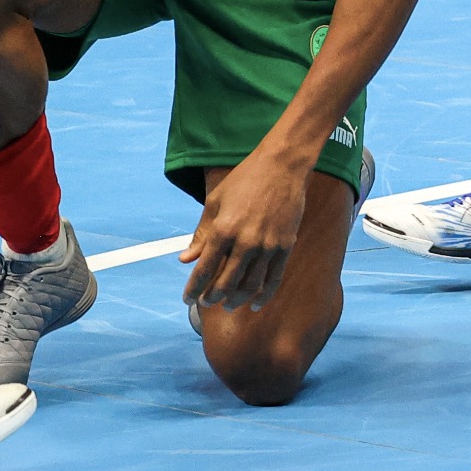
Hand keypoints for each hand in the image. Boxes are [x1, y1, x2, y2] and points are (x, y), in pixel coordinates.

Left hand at [181, 146, 310, 311]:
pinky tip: (254, 304)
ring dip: (235, 300)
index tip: (187, 298)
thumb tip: (185, 260)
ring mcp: (268, 245)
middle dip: (212, 298)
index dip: (193, 289)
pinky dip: (263, 295)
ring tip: (227, 305)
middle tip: (206, 302)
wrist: (282, 165)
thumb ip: (201, 234)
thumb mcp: (215, 202)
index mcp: (223, 229)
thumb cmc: (245, 180)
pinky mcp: (285, 245)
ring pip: (249, 285)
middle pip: (225, 283)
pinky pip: (273, 278)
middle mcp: (245, 241)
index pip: (203, 270)